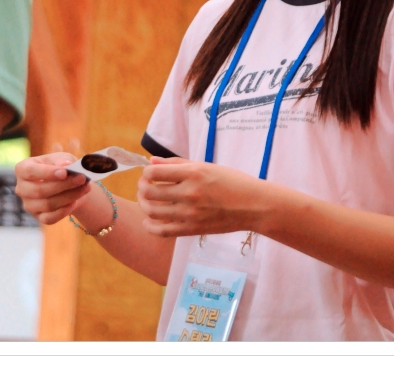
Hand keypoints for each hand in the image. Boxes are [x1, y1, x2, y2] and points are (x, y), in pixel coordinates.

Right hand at [14, 152, 91, 224]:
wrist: (68, 182)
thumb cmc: (61, 167)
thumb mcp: (62, 158)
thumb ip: (62, 160)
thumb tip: (65, 166)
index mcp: (23, 169)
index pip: (30, 172)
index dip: (47, 173)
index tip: (65, 172)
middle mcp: (22, 188)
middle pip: (40, 190)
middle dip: (63, 185)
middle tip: (82, 178)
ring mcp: (29, 204)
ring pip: (47, 204)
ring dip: (69, 196)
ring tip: (85, 188)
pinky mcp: (38, 217)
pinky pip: (49, 218)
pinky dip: (63, 211)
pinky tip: (75, 202)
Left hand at [137, 157, 265, 237]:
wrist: (252, 205)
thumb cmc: (232, 181)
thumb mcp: (206, 165)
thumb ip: (178, 163)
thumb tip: (152, 162)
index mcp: (194, 173)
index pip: (155, 173)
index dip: (147, 172)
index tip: (150, 172)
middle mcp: (189, 193)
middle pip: (149, 192)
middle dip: (141, 187)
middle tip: (144, 184)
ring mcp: (189, 214)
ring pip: (152, 211)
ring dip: (143, 204)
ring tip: (145, 199)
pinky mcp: (191, 230)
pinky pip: (162, 231)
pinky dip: (150, 225)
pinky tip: (149, 220)